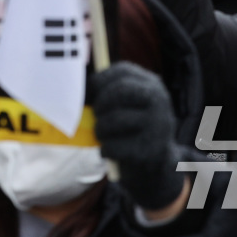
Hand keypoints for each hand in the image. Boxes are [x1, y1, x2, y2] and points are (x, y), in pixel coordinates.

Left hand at [90, 62, 185, 209]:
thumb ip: (108, 92)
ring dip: (100, 129)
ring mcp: (158, 126)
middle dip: (101, 103)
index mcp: (152, 85)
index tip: (88, 92)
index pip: (123, 71)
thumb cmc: (133, 128)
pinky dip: (105, 149)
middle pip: (120, 91)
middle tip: (96, 114)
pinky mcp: (151, 150)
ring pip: (115, 119)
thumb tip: (76, 86)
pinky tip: (107, 151)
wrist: (157, 165)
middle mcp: (160, 101)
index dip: (100, 80)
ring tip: (100, 134)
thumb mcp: (128, 105)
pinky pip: (115, 146)